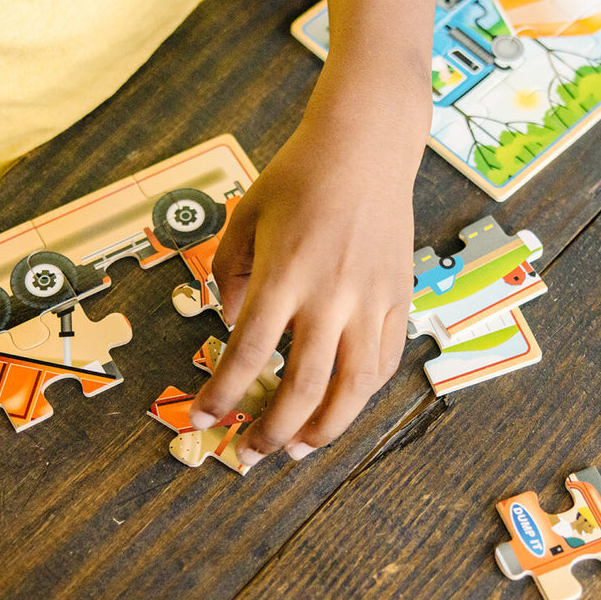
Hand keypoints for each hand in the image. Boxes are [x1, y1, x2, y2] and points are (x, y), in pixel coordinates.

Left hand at [189, 68, 423, 463]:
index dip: (222, 395)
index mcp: (285, 273)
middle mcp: (331, 294)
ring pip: (353, 387)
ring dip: (324, 429)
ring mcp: (371, 300)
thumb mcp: (244, 217)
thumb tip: (230, 326)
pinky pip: (384, 362)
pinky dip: (361, 394)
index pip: (248, 353)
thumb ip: (229, 274)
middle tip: (249, 455)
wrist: (366, 145)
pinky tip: (340, 407)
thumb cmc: (298, 176)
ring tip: (298, 449)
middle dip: (272, 431)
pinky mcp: (398, 298)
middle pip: (303, 386)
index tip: (202, 420)